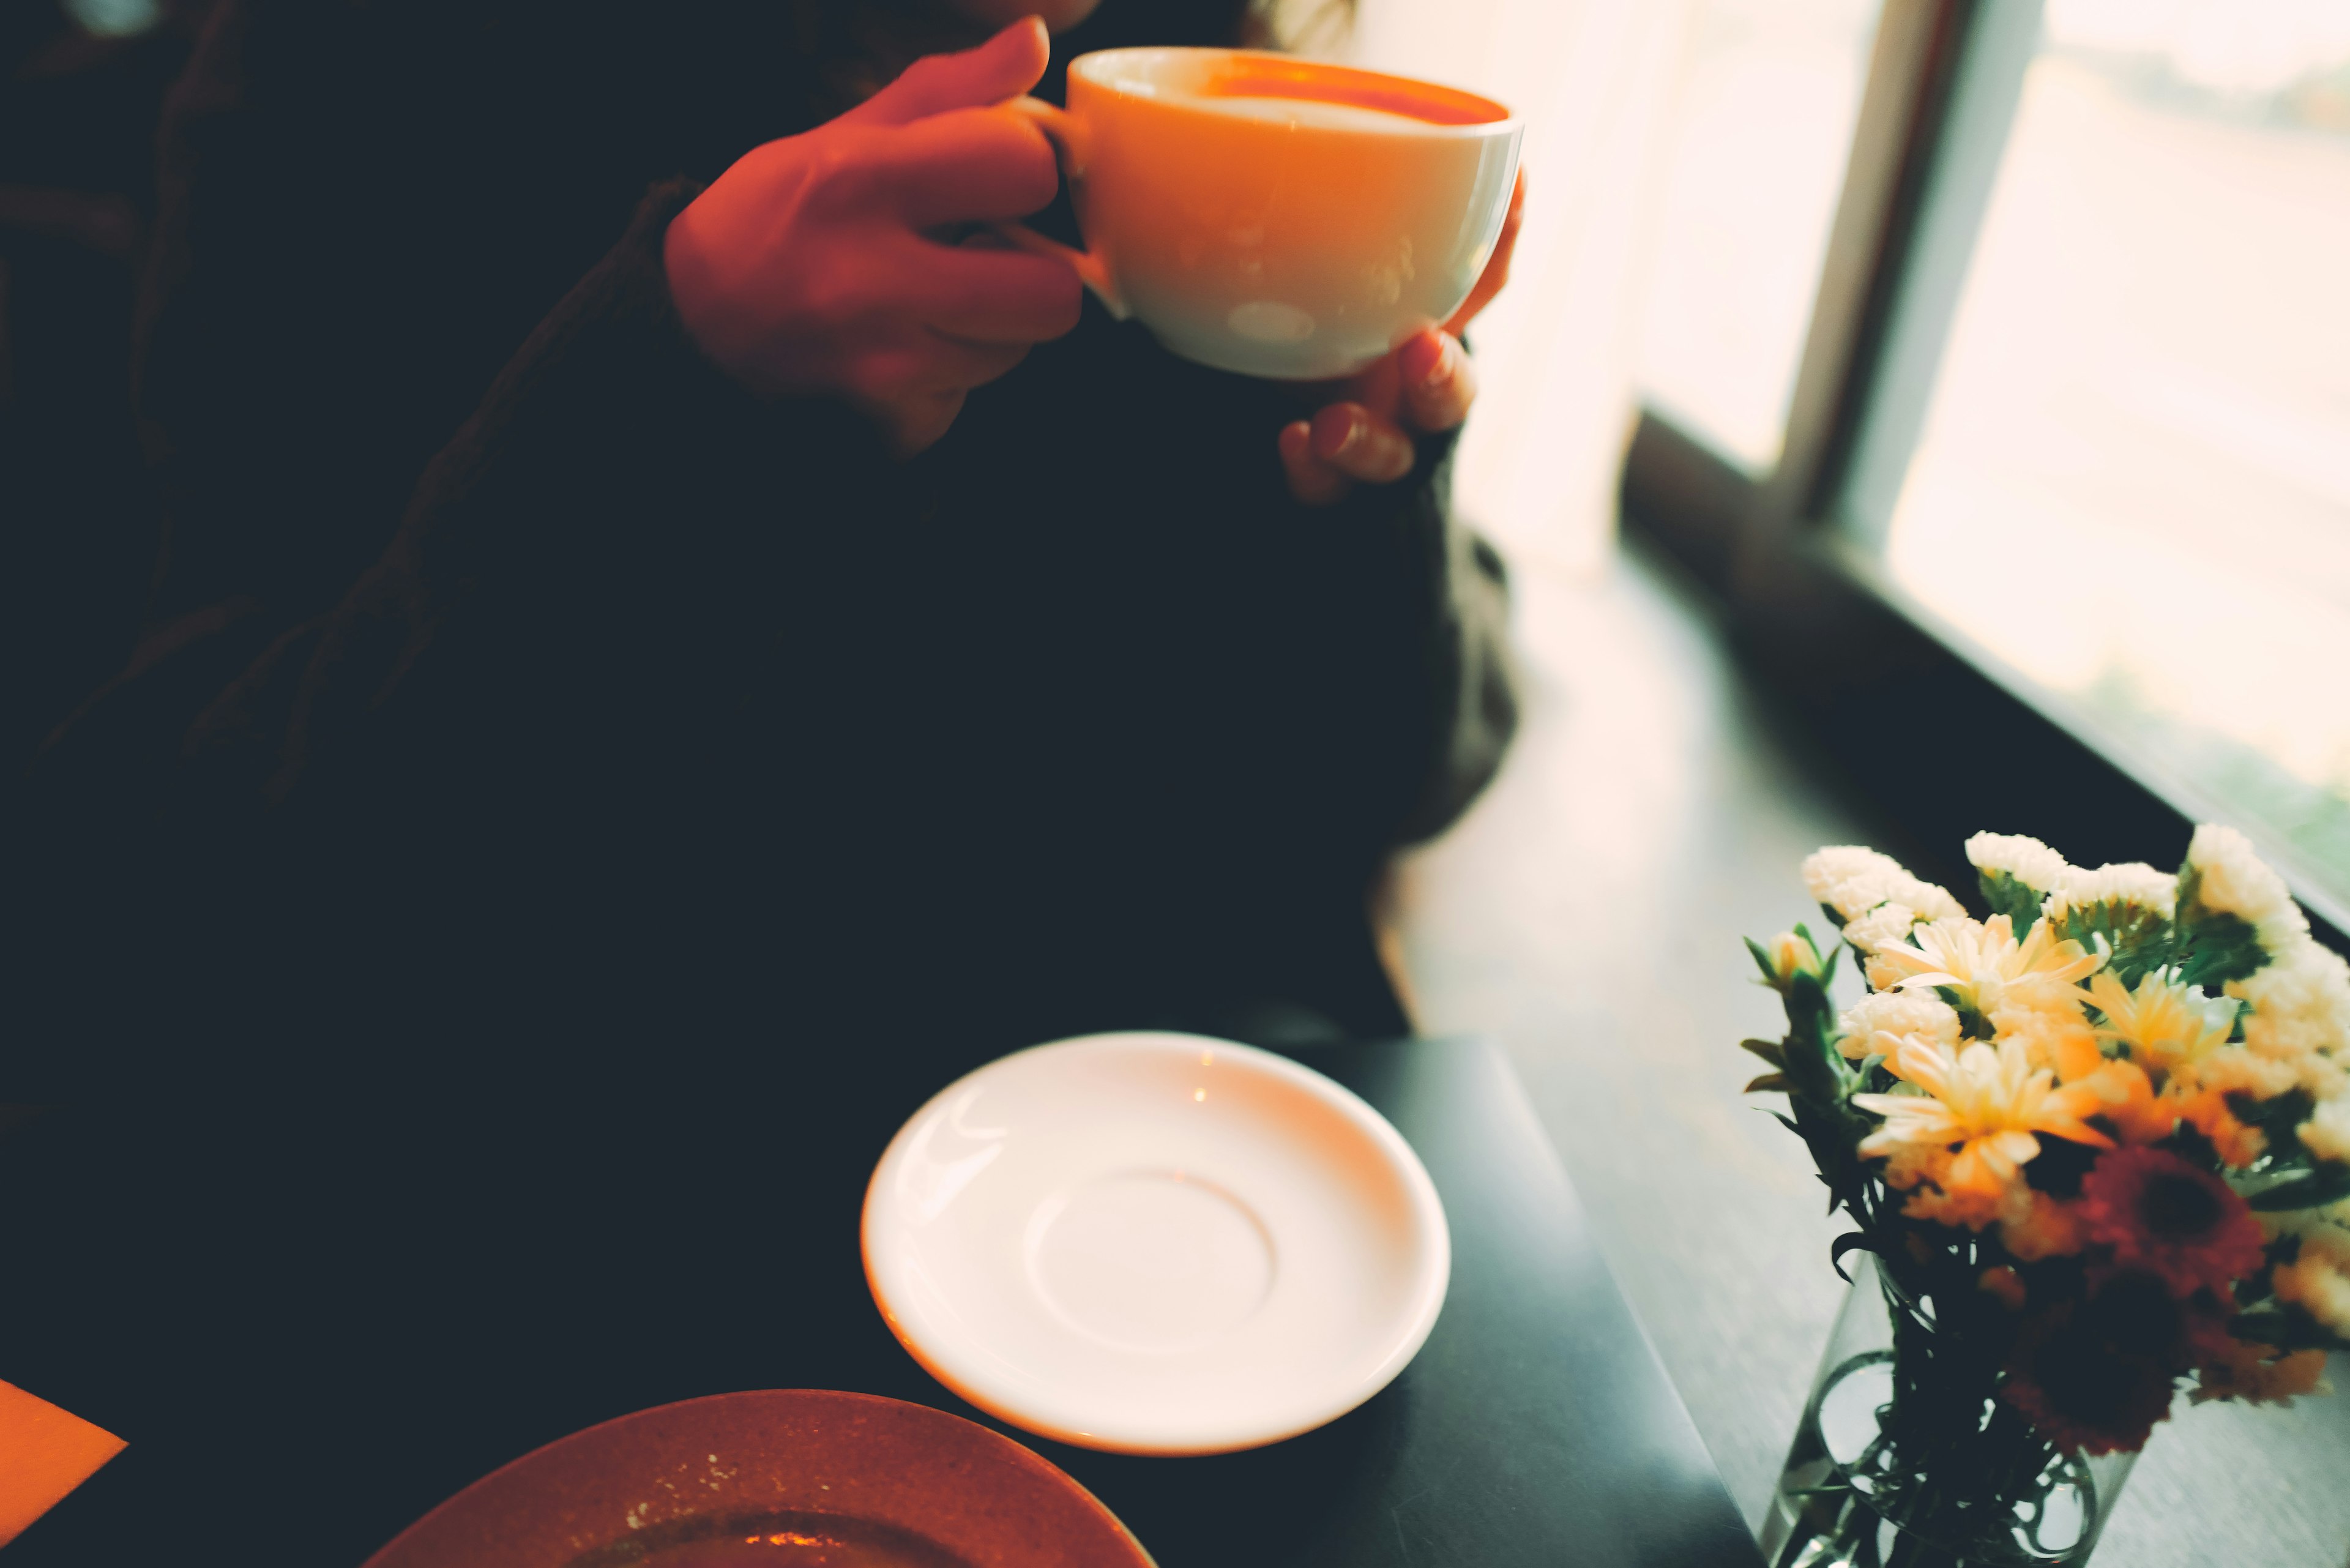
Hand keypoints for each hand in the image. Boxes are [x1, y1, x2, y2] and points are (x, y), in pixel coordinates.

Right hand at [663, 18, 1081, 454]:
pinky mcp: (885, 419)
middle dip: (1033, 273)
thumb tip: (1034, 41)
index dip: (1023, 170)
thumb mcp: (842, 135)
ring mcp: (883, 361)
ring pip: (1014, 351)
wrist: (685, 326)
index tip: (994, 178)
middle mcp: (873, 278)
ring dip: (989, 329)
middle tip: (987, 259)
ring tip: (928, 302)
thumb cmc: (771, 220)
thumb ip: (946, 92)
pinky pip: (965, 399)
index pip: (1023, 169)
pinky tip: (897, 350)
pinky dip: (944, 379)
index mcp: (864, 181)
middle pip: (1050, 293)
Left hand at [1279, 169, 1525, 505]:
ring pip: (1392, 456)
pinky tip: (1293, 445)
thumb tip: (1382, 145)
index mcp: (1432, 333)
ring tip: (1332, 426)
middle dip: (1443, 375)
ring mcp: (1378, 446)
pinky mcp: (1332, 489)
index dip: (1502, 236)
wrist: (1309, 457)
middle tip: (1423, 350)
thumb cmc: (1328, 347)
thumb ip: (1358, 227)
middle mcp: (1414, 395)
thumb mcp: (1347, 284)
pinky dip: (1312, 472)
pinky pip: (1326, 491)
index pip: (1482, 282)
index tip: (1513, 181)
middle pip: (1452, 394)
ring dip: (1367, 440)